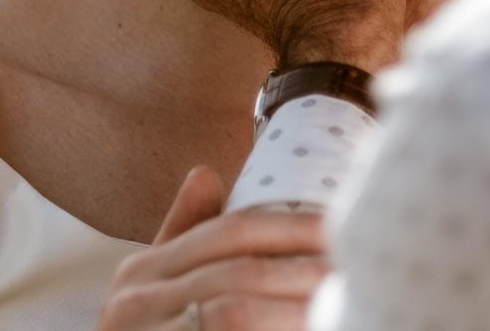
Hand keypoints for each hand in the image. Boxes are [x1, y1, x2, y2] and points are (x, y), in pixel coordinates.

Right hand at [97, 167, 325, 330]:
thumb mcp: (151, 296)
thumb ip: (181, 239)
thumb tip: (207, 173)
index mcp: (143, 272)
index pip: (229, 232)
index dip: (289, 226)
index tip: (338, 227)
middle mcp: (136, 300)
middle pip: (240, 270)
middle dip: (303, 266)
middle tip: (353, 265)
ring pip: (235, 310)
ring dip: (295, 304)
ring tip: (341, 298)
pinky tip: (309, 327)